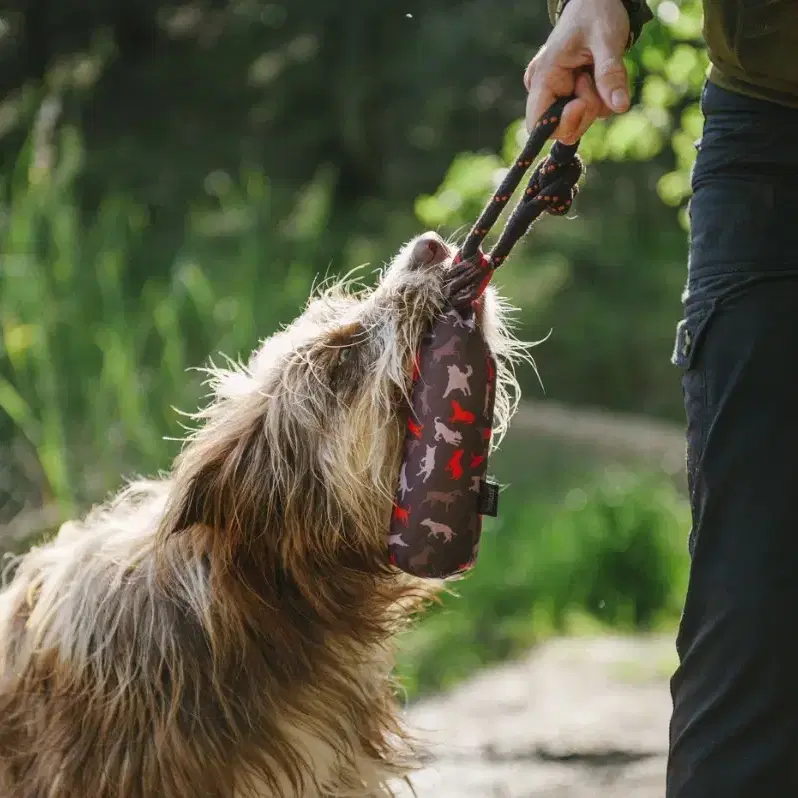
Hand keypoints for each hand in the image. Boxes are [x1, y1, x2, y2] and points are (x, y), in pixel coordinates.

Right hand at [524, 0, 630, 142]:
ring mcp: (557, 93)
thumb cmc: (597, 12)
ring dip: (598, 103)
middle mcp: (545, 89)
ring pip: (579, 121)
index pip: (538, 124)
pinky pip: (587, 113)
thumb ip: (610, 73)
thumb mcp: (606, 39)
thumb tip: (620, 107)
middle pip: (563, 127)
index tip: (584, 104)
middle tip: (595, 79)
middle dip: (587, 111)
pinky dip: (601, 99)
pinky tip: (600, 75)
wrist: (598, 0)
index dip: (562, 124)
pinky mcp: (569, 95)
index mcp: (544, 76)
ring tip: (599, 71)